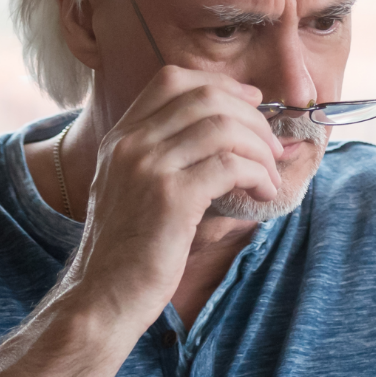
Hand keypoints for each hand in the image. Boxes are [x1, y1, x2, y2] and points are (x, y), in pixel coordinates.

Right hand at [62, 65, 284, 326]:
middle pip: (205, 96)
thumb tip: (235, 139)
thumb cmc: (129, 253)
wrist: (103, 298)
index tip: (252, 103)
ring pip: (223, 127)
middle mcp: (130, 143)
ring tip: (270, 174)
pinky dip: (257, 174)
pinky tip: (262, 193)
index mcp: (120, 137)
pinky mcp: (171, 197)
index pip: (172, 79)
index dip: (221, 85)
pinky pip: (230, 165)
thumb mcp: (134, 192)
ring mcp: (148, 167)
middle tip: (272, 145)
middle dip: (251, 116)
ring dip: (259, 147)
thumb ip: (168, 159)